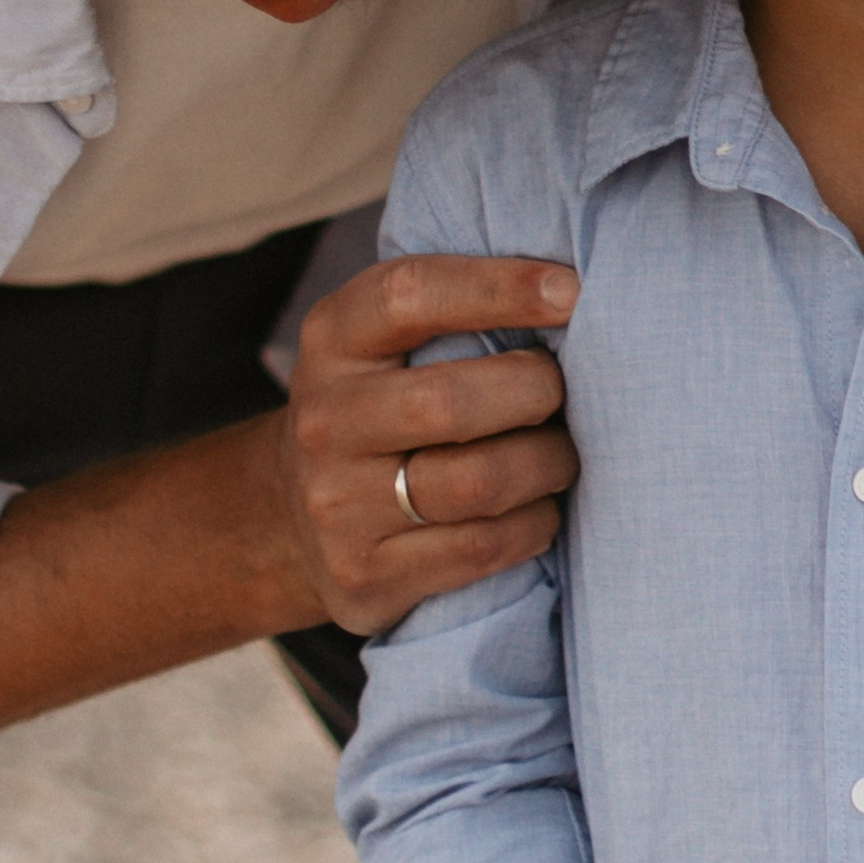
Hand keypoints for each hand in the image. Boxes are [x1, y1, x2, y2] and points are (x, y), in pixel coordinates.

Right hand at [279, 254, 581, 635]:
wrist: (292, 517)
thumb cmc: (381, 406)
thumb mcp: (387, 342)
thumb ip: (457, 310)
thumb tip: (571, 288)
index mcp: (332, 339)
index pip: (410, 295)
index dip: (498, 287)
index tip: (570, 291)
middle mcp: (325, 420)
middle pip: (449, 402)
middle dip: (535, 391)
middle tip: (564, 392)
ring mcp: (337, 506)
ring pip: (478, 482)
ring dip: (547, 463)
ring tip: (559, 454)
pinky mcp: (364, 575)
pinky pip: (483, 547)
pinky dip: (533, 522)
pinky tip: (536, 507)